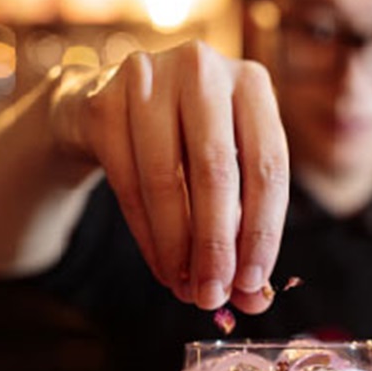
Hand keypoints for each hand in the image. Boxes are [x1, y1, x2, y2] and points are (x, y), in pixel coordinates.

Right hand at [76, 41, 289, 313]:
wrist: (107, 109)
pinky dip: (146, 235)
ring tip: (185, 289)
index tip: (252, 284)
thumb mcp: (225, 178)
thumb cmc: (183, 147)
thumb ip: (244, 234)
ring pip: (165, 180)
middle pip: (216, 171)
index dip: (263, 231)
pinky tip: (161, 266)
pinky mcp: (103, 102)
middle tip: (212, 297)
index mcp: (251, 83)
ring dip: (176, 247)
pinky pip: (126, 183)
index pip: (268, 165)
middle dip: (215, 245)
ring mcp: (148, 78)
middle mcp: (202, 69)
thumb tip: (254, 300)